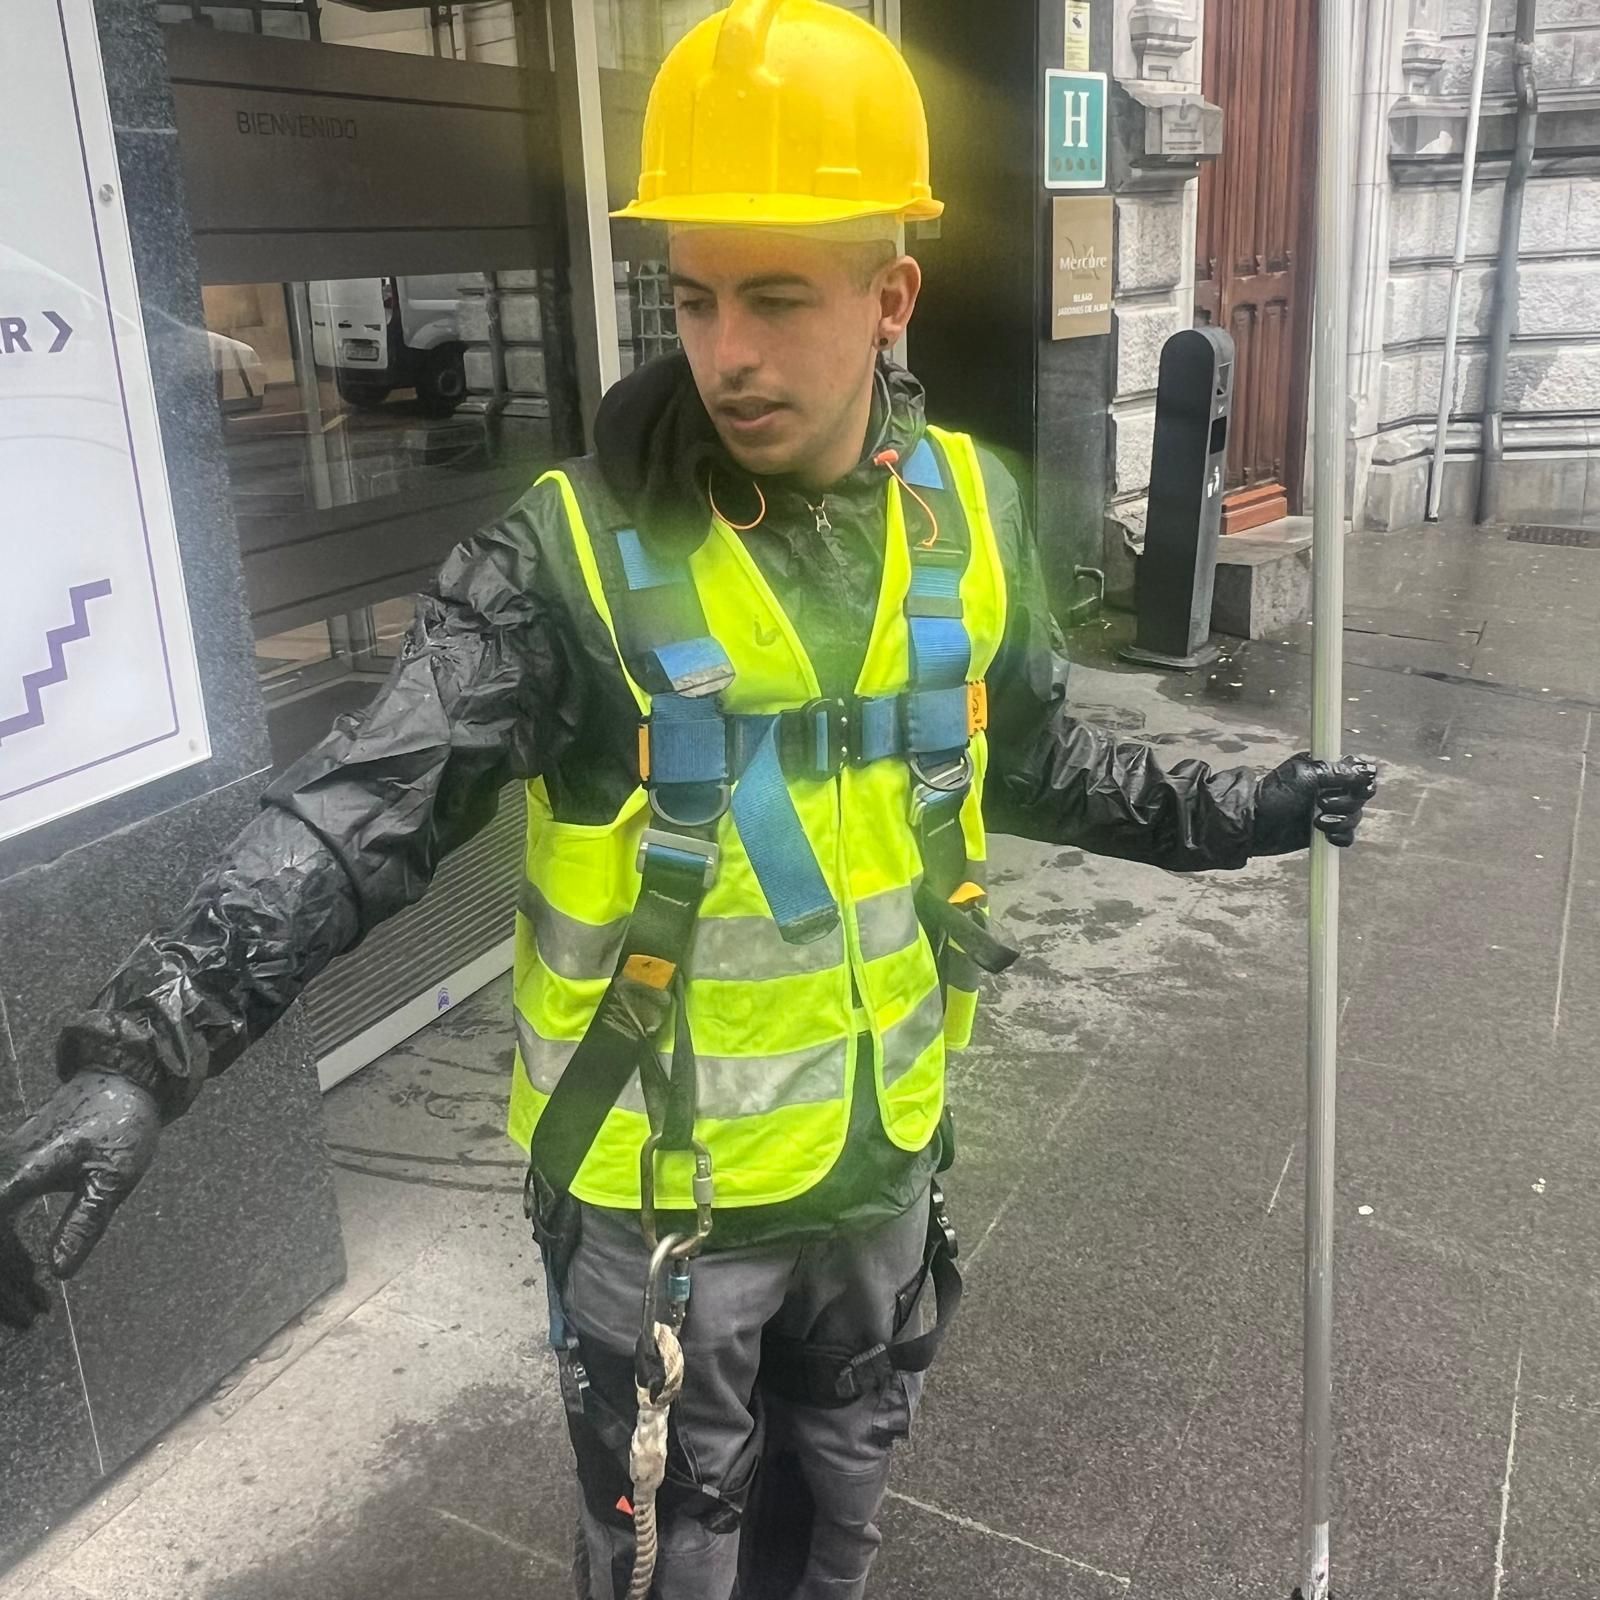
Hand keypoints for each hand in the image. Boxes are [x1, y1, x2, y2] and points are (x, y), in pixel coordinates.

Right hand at [0, 1071, 161, 1312]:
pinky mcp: (11, 1173)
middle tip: (27, 1320)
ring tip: (32, 1310)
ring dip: (6, 1272)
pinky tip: (33, 1275)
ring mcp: (2, 1171)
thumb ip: (83, 1223)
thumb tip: (57, 1272)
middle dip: (2, 1283)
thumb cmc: (121, 1123)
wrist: (121, 1077)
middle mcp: (0, 1171)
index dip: (3, 1276)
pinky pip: (1, 1218)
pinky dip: (11, 1251)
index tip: (20, 1310)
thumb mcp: (112, 1177)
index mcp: (17, 1172)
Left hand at [1252, 753, 1378, 853]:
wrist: (1254, 824)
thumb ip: (1335, 772)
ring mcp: (1331, 810)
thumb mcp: (1303, 775)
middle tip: (1321, 802)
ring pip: (1356, 816)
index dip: (1362, 779)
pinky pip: (1347, 836)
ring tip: (1316, 821)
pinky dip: (1341, 836)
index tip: (1353, 785)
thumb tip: (1366, 771)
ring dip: (1341, 820)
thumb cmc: (1272, 794)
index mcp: (1328, 768)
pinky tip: (1325, 835)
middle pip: (1362, 795)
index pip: (1361, 771)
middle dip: (1346, 801)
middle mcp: (1333, 788)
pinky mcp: (1327, 831)